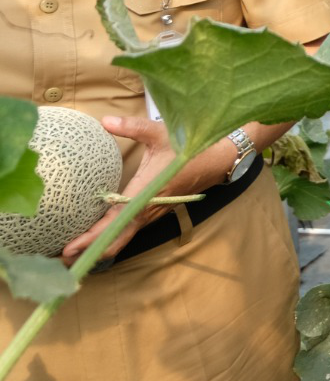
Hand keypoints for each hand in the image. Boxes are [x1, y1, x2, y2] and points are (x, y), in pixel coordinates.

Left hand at [60, 116, 216, 265]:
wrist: (217, 160)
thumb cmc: (189, 147)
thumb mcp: (160, 133)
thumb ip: (132, 127)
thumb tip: (104, 121)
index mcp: (147, 192)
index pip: (116, 220)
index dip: (94, 235)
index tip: (72, 247)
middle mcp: (149, 208)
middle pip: (118, 238)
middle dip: (91, 250)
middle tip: (62, 259)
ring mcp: (153, 212)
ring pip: (124, 236)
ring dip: (100, 246)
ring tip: (73, 253)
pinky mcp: (156, 211)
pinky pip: (131, 229)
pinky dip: (113, 238)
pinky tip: (99, 237)